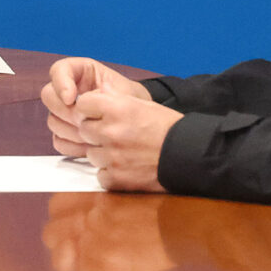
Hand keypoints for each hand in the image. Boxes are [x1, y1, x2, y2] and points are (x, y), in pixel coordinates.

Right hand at [40, 56, 146, 143]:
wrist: (139, 122)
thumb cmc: (133, 102)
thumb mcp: (123, 91)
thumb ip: (103, 93)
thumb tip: (84, 101)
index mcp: (80, 72)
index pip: (58, 70)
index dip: (60, 83)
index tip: (71, 98)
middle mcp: (68, 90)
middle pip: (49, 96)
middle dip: (65, 111)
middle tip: (83, 120)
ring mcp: (65, 112)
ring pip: (53, 120)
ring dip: (71, 130)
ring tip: (92, 135)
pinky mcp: (67, 132)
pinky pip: (58, 140)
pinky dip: (72, 145)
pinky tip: (89, 146)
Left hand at [40, 57, 177, 191]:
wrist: (188, 155)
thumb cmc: (167, 127)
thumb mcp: (143, 104)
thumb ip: (116, 99)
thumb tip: (97, 92)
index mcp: (117, 109)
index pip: (83, 104)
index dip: (90, 109)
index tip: (97, 113)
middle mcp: (110, 132)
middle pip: (83, 129)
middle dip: (94, 131)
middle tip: (112, 134)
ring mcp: (111, 157)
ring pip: (90, 153)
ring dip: (102, 153)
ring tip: (122, 151)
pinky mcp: (116, 179)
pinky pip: (100, 175)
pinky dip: (110, 173)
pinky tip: (125, 167)